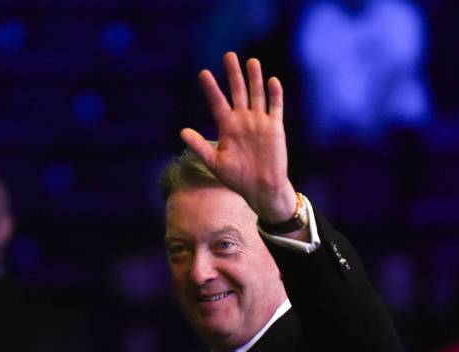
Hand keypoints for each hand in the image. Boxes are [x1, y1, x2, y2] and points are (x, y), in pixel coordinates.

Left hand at [180, 51, 297, 223]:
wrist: (261, 188)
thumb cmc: (237, 178)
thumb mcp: (215, 163)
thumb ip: (200, 146)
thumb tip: (182, 132)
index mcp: (227, 127)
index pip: (217, 103)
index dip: (211, 88)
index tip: (203, 73)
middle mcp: (243, 121)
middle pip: (238, 92)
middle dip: (233, 74)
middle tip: (229, 55)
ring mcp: (259, 122)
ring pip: (256, 95)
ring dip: (254, 79)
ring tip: (251, 61)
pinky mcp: (275, 127)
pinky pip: (275, 107)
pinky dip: (274, 94)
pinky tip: (272, 81)